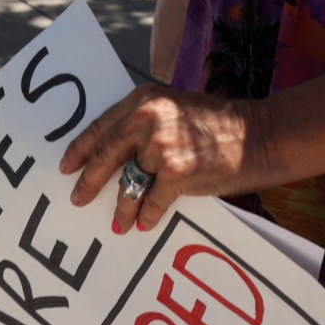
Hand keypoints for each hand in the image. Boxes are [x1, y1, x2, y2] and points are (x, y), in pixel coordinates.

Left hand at [59, 84, 269, 233]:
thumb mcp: (174, 110)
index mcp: (143, 100)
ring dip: (122, 208)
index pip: (100, 127)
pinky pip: (152, 202)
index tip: (66, 166)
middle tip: (77, 199)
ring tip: (118, 222)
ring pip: (128, 185)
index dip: (80, 149)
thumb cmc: (217, 124)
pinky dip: (148, 216)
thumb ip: (145, 123)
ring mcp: (160, 146)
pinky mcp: (176, 172)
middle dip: (89, 181)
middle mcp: (147, 119)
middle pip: (105, 156)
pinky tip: (144, 224)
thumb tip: (116, 155)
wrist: (257, 134)